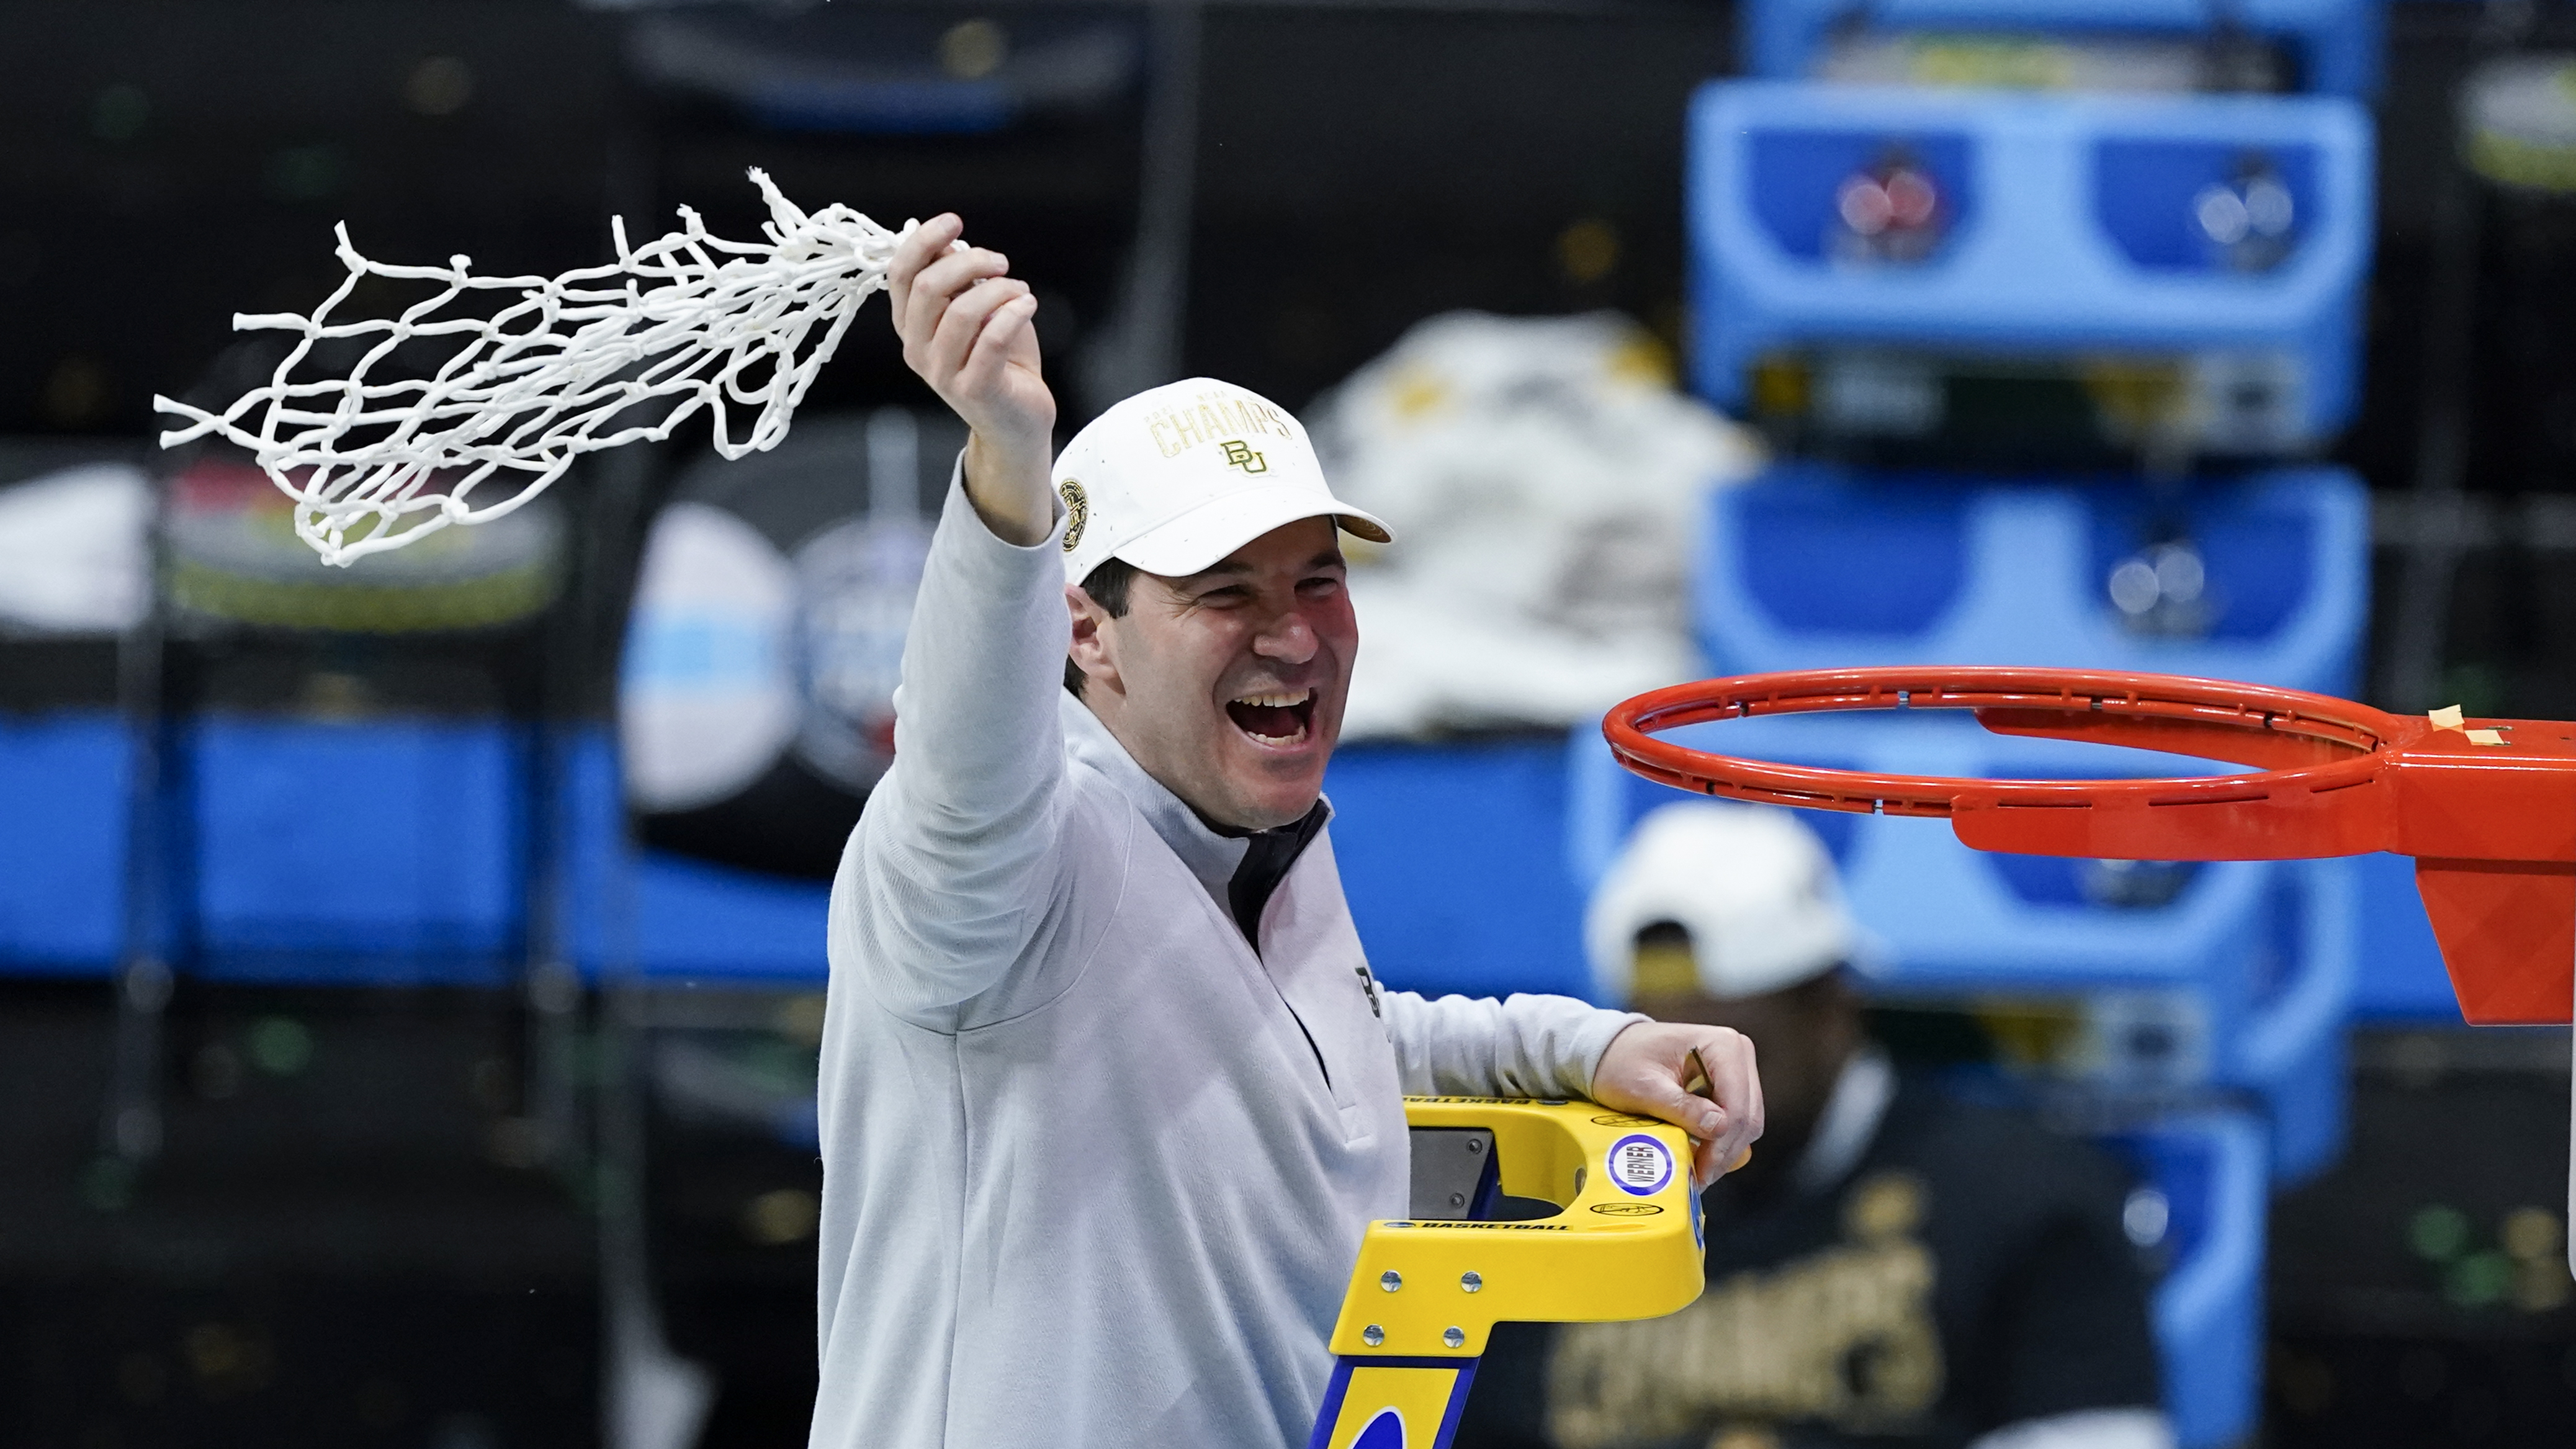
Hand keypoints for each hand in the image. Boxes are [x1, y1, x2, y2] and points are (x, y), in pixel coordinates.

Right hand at [887, 213, 1056, 543]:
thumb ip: (958, 281)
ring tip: (1021, 291)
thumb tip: (949, 241)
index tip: (954, 220)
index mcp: (910, 325)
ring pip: (962, 311)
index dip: (923, 241)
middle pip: (929, 287)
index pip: (900, 273)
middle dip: (970, 262)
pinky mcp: (974, 389)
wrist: (1018, 420)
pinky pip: (991, 339)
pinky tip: (1028, 304)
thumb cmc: (999, 359)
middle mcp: (917, 349)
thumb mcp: (976, 310)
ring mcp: (942, 373)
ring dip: (999, 289)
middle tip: (1001, 263)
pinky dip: (1014, 311)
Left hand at [1590, 1020, 1763, 1188]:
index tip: (1701, 1173)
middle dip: (1724, 1153)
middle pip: (1746, 1117)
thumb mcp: (1644, 1087)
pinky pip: (1735, 1121)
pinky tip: (1699, 1155)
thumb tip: (1719, 1127)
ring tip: (1696, 1171)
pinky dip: (1720, 1142)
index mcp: (1722, 1046)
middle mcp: (1737, 1054)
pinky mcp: (1729, 1086)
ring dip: (1723, 1151)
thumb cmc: (1622, 1062)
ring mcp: (1736, 1070)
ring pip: (1745, 1123)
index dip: (1721, 1146)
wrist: (1612, 1051)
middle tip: (1698, 1179)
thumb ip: (1681, 1107)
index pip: (1737, 1106)